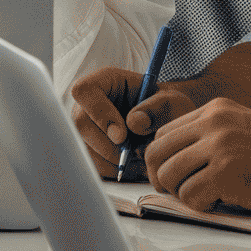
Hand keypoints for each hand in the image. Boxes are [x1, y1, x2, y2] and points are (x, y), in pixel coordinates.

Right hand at [70, 66, 196, 178]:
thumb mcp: (170, 102)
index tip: (122, 135)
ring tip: (139, 158)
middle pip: (80, 124)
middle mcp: (88, 103)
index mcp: (104, 81)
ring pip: (85, 148)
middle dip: (107, 146)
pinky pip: (93, 164)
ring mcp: (86, 126)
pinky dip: (114, 169)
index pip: (85, 91)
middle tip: (133, 153)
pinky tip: (133, 164)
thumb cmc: (165, 107)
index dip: (99, 114)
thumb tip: (133, 123)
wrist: (165, 123)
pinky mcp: (90, 147)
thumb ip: (156, 108)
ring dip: (112, 160)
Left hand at [141, 99, 250, 214]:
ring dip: (184, 194)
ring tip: (208, 196)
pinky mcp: (225, 173)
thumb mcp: (240, 131)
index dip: (161, 160)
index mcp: (215, 110)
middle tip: (178, 192)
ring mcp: (218, 146)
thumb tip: (169, 162)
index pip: (163, 134)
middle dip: (162, 179)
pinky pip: (190, 196)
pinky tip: (222, 202)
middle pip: (157, 153)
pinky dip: (201, 206)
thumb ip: (208, 137)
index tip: (171, 177)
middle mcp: (213, 123)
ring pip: (169, 176)